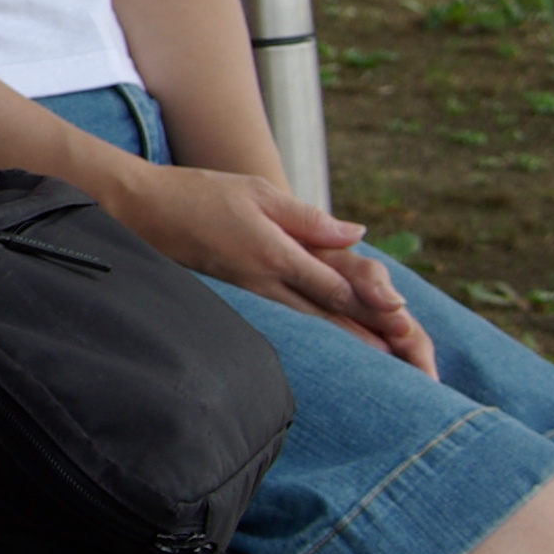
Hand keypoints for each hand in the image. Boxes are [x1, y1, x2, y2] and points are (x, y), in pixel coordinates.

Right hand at [104, 163, 435, 372]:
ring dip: (349, 341)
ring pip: (311, 323)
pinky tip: (334, 344)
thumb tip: (356, 232)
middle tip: (408, 354)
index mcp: (275, 252)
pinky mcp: (242, 295)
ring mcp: (253, 293)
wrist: (144, 213)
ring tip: (386, 362)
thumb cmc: (201, 195)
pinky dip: (318, 333)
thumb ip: (308, 218)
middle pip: (328, 313)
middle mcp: (267, 280)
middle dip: (370, 334)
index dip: (371, 301)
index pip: (334, 284)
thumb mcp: (257, 191)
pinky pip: (288, 319)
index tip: (402, 317)